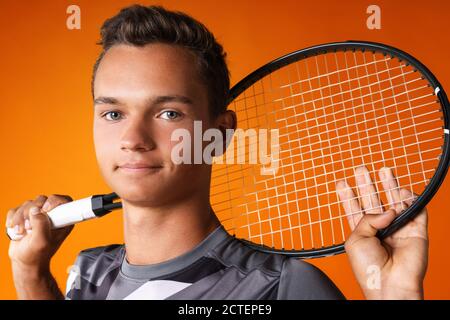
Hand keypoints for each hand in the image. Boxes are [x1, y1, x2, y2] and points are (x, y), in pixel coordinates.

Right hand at [7, 194, 73, 270]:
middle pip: (42, 200)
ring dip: (20, 217)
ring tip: (21, 231)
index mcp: (63, 220)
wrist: (24, 261)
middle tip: (29, 227)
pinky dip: (13, 218)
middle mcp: (51, 215)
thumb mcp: (41, 242)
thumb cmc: (36, 255)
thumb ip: (41, 225)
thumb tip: (36, 210)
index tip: (45, 209)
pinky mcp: (25, 216)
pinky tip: (15, 229)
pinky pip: (16, 208)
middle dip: (31, 212)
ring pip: (28, 204)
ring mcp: (37, 214)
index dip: (54, 201)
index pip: (65, 201)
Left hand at [336, 166, 427, 299]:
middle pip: (373, 201)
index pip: (354, 210)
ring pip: (394, 202)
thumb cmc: (368, 267)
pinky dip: (410, 199)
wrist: (389, 284)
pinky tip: (402, 190)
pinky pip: (416, 210)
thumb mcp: (355, 239)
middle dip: (367, 185)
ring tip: (384, 169)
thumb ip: (367, 218)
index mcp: (362, 233)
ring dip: (389, 185)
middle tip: (361, 169)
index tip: (341, 182)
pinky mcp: (416, 231)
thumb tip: (389, 210)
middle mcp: (380, 229)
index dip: (348, 196)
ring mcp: (398, 229)